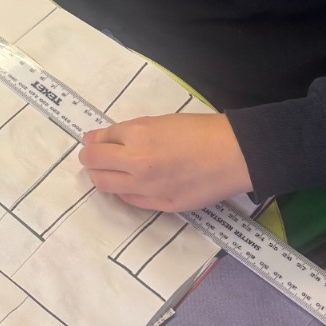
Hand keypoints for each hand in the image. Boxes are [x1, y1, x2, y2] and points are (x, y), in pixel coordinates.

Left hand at [79, 112, 251, 211]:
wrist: (236, 154)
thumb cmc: (202, 130)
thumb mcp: (161, 120)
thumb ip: (129, 131)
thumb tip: (100, 138)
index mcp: (138, 135)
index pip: (100, 140)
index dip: (95, 140)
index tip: (95, 141)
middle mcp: (137, 163)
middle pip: (94, 164)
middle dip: (89, 159)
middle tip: (94, 156)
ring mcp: (148, 187)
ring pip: (105, 186)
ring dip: (101, 176)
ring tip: (110, 170)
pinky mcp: (161, 205)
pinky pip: (129, 200)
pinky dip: (124, 191)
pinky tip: (131, 183)